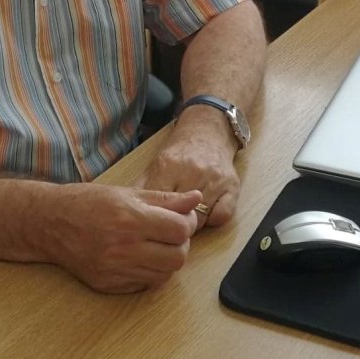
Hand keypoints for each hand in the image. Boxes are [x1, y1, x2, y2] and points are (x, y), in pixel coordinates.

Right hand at [37, 184, 200, 293]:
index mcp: (130, 219)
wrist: (51, 223)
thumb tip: (196, 199)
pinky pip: (144, 284)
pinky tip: (140, 256)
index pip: (180, 230)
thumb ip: (165, 199)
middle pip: (177, 257)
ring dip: (167, 260)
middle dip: (181, 244)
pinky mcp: (108, 285)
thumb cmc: (88, 202)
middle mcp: (123, 248)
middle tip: (171, 233)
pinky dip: (149, 272)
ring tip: (156, 245)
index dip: (187, 223)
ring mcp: (115, 270)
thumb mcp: (128, 192)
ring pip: (164, 275)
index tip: (182, 218)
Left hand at [136, 108, 240, 231]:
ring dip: (193, 226)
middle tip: (168, 227)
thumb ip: (142, 186)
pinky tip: (208, 214)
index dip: (154, 220)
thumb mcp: (157, 163)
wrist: (208, 131)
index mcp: (169, 166)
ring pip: (201, 219)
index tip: (152, 224)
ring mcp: (215, 180)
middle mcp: (193, 173)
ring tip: (187, 220)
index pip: (159, 205)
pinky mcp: (232, 187)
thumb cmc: (180, 152)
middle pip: (179, 215)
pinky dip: (214, 220)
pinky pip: (222, 217)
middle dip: (172, 226)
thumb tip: (126, 210)